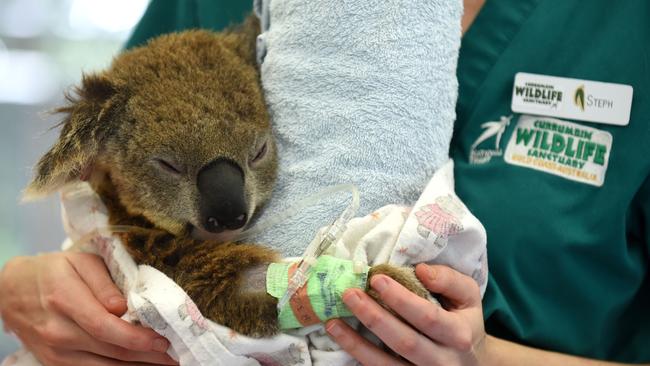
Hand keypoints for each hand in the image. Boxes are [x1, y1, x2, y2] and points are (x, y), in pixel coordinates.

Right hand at [0, 252, 177, 365]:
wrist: (10, 290)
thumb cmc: (52, 270)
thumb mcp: (79, 262)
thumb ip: (104, 283)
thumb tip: (122, 306)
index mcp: (65, 300)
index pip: (105, 327)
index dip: (136, 338)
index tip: (162, 340)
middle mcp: (58, 331)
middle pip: (109, 351)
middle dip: (146, 356)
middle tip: (175, 356)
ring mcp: (55, 352)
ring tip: (164, 364)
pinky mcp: (53, 363)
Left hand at [326, 264, 486, 365]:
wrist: (473, 364)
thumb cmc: (464, 321)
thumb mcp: (468, 296)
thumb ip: (448, 279)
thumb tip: (420, 269)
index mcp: (459, 334)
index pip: (427, 316)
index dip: (400, 298)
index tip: (376, 278)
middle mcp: (442, 360)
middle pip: (404, 341)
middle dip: (374, 317)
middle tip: (349, 294)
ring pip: (386, 365)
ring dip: (356, 344)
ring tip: (333, 322)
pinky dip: (359, 358)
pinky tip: (342, 341)